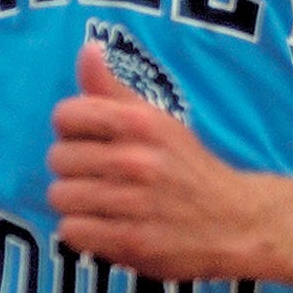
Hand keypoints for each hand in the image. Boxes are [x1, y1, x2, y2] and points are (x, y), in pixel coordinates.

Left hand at [46, 40, 268, 280]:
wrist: (234, 222)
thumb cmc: (188, 167)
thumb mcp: (157, 120)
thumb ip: (113, 88)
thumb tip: (86, 49)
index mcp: (141, 123)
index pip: (65, 115)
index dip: (72, 129)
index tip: (91, 140)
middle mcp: (135, 160)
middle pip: (58, 158)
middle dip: (73, 168)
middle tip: (99, 176)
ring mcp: (133, 204)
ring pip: (60, 196)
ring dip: (75, 203)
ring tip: (101, 203)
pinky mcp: (130, 243)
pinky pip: (71, 231)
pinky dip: (83, 232)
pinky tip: (105, 226)